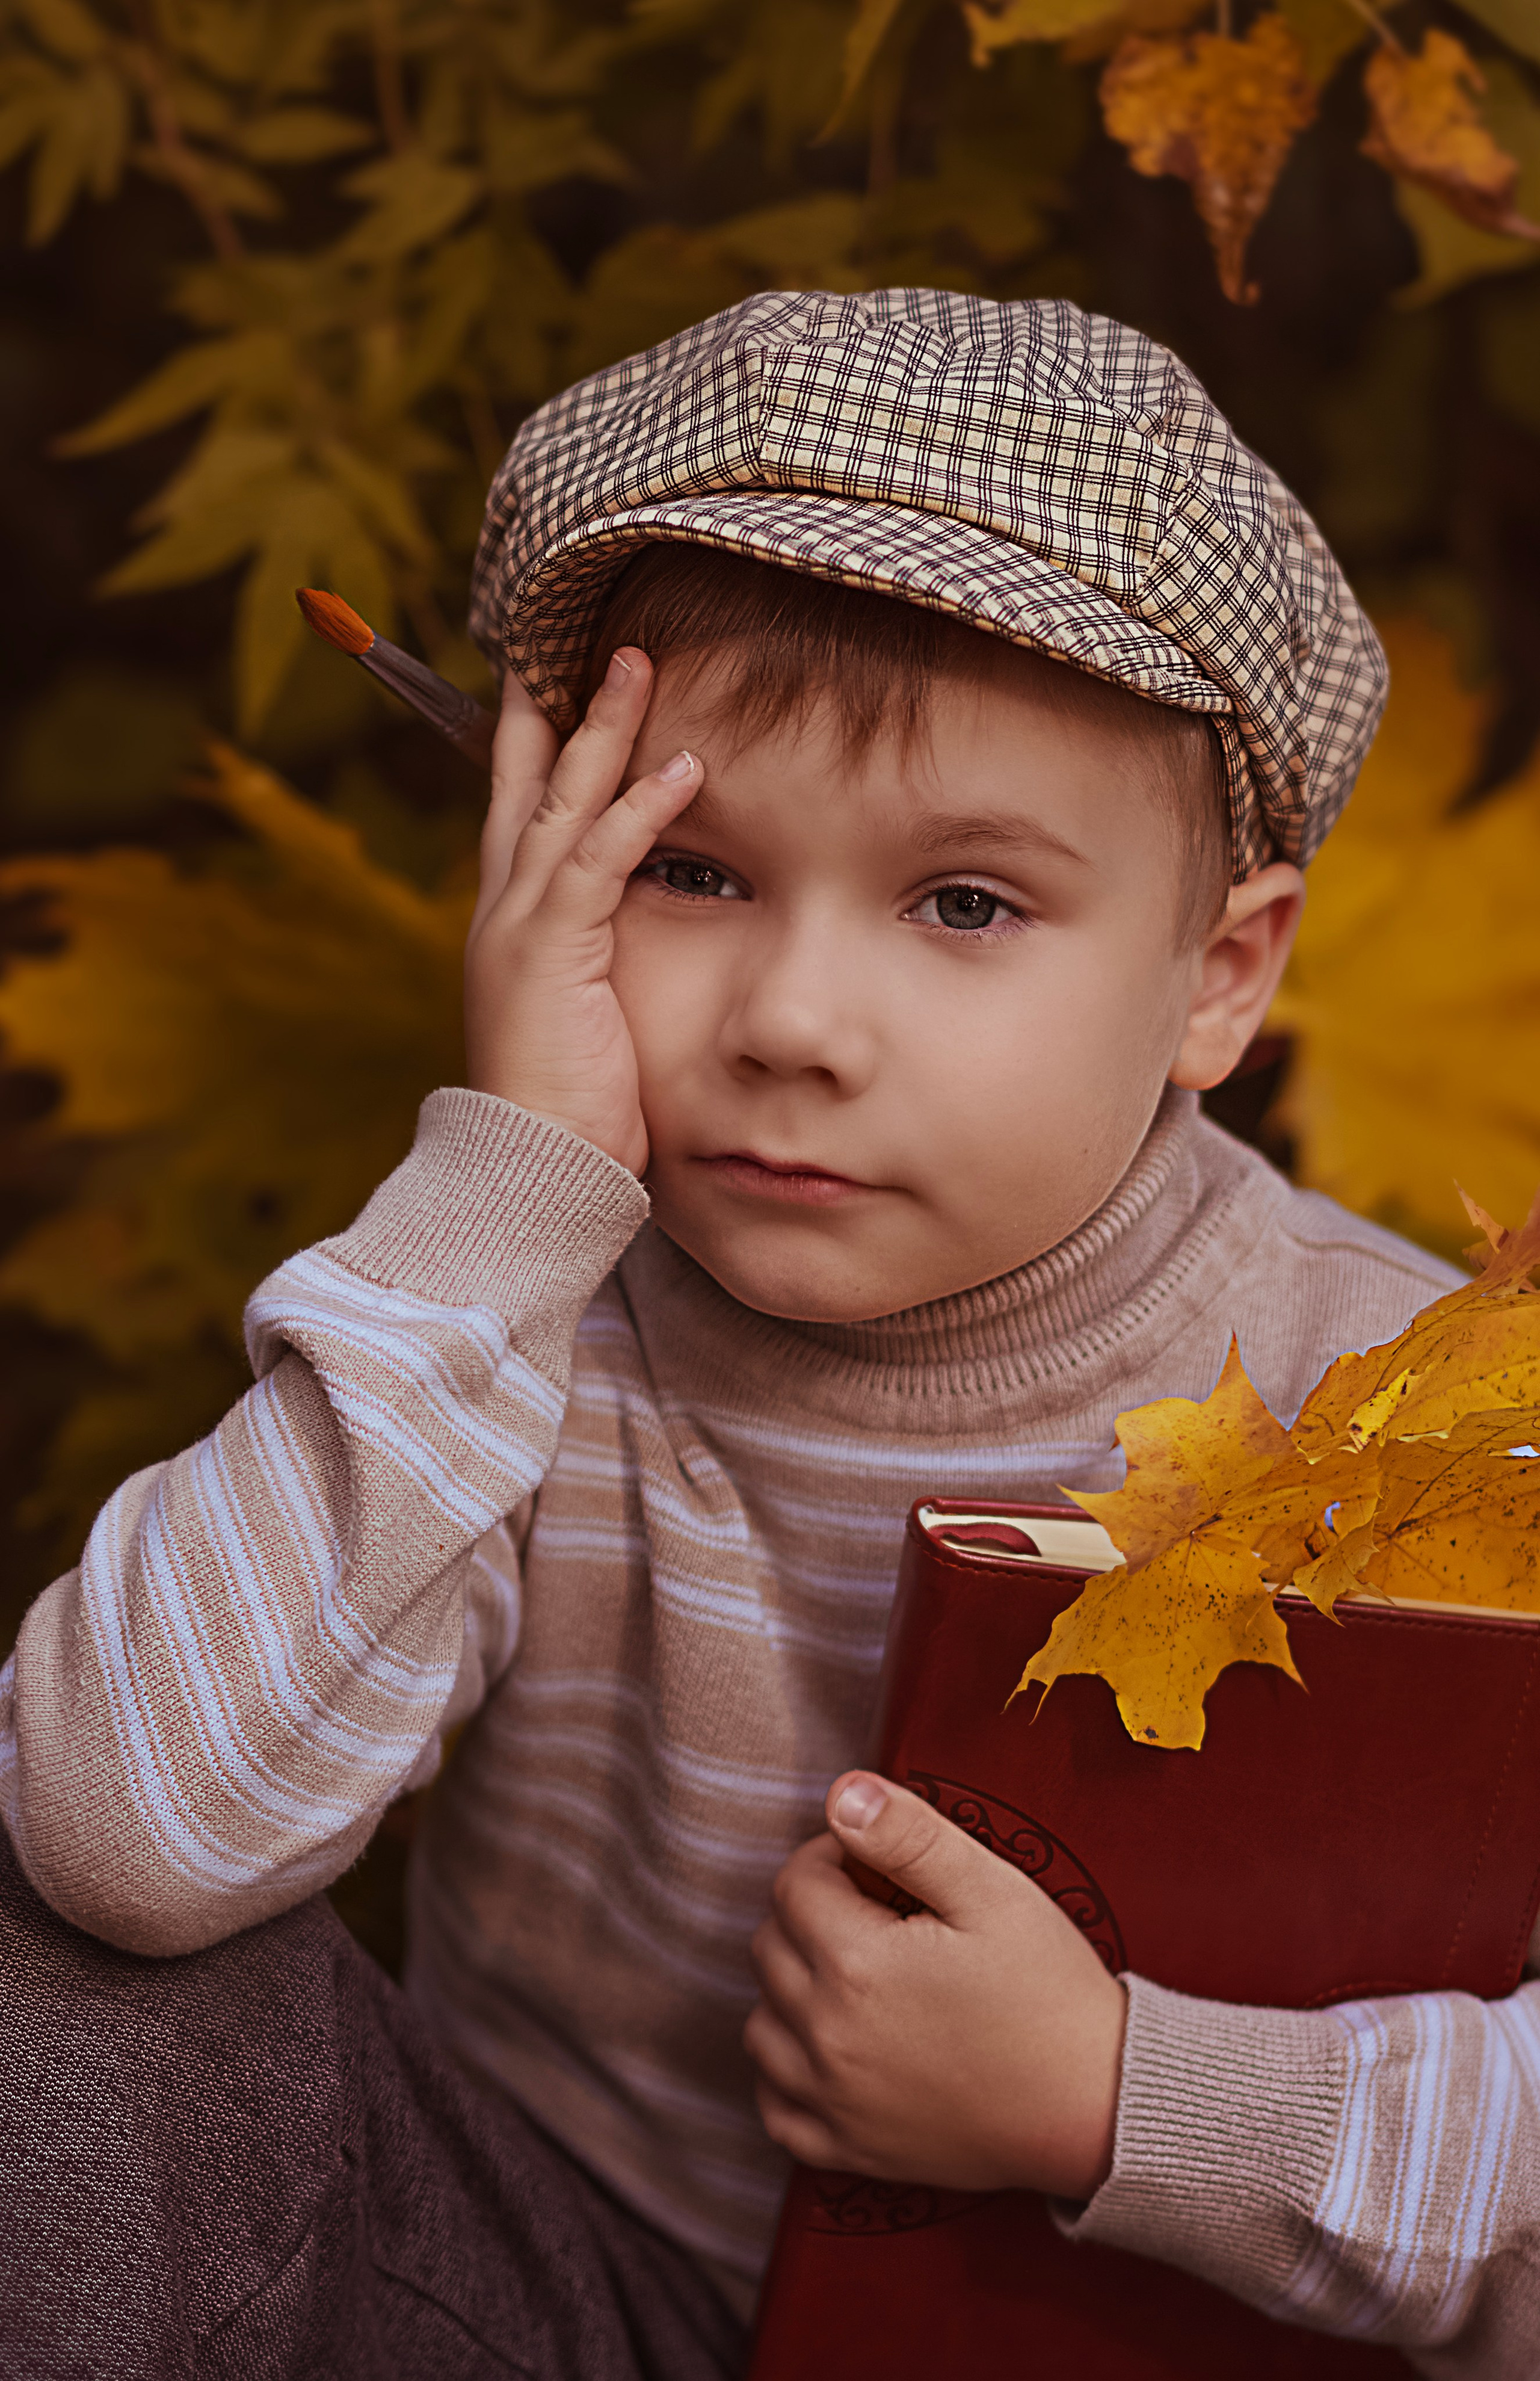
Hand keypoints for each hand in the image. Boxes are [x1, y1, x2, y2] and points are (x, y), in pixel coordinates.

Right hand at [463, 649, 700, 1173]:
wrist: (527, 1169)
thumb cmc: (568, 1108)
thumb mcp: (585, 1019)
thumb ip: (601, 967)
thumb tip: (635, 948)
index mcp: (513, 924)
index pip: (523, 812)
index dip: (536, 744)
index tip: (554, 683)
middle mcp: (506, 909)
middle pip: (527, 780)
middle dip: (556, 704)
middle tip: (594, 640)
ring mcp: (521, 925)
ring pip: (561, 799)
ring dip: (602, 727)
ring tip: (638, 663)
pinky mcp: (550, 950)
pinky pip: (599, 859)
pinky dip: (639, 809)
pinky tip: (683, 767)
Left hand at [745, 1773, 1125, 2198]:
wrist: (1097, 2105)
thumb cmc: (1048, 1992)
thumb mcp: (990, 1891)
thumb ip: (907, 1834)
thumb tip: (841, 1794)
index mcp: (857, 1965)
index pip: (794, 1884)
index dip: (833, 1859)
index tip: (878, 1868)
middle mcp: (828, 2037)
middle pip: (769, 1947)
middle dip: (811, 1915)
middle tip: (878, 1915)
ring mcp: (833, 2101)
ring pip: (760, 2024)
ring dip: (792, 1989)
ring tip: (858, 1977)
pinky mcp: (848, 2150)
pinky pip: (774, 2105)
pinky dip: (788, 2073)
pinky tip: (834, 2048)